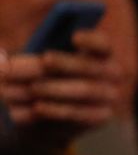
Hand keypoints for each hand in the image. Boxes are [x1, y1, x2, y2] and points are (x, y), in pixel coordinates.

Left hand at [1, 28, 121, 149]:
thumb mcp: (32, 67)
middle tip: (44, 61)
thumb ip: (24, 63)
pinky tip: (37, 107)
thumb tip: (4, 62)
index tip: (74, 37)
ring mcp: (108, 96)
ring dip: (56, 88)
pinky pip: (80, 113)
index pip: (103, 44)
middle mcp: (110, 73)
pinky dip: (57, 110)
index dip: (92, 40)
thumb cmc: (41, 79)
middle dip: (65, 63)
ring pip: (85, 90)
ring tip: (32, 88)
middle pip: (90, 66)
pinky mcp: (99, 116)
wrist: (45, 115)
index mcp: (98, 53)